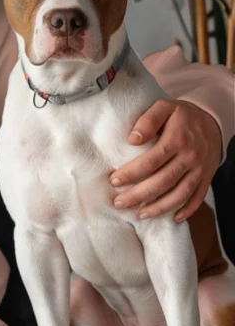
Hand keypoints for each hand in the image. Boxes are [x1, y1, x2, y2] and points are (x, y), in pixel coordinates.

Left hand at [109, 99, 219, 222]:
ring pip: (180, 193)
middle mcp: (190, 157)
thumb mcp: (164, 107)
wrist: (212, 121)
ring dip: (159, 207)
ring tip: (139, 215)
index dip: (132, 173)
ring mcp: (200, 169)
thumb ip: (147, 120)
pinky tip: (172, 218)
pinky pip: (198, 197)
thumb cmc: (180, 115)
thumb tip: (132, 139)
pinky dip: (186, 210)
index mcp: (177, 139)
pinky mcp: (206, 177)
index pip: (151, 160)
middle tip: (119, 202)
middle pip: (163, 181)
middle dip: (139, 195)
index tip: (114, 180)